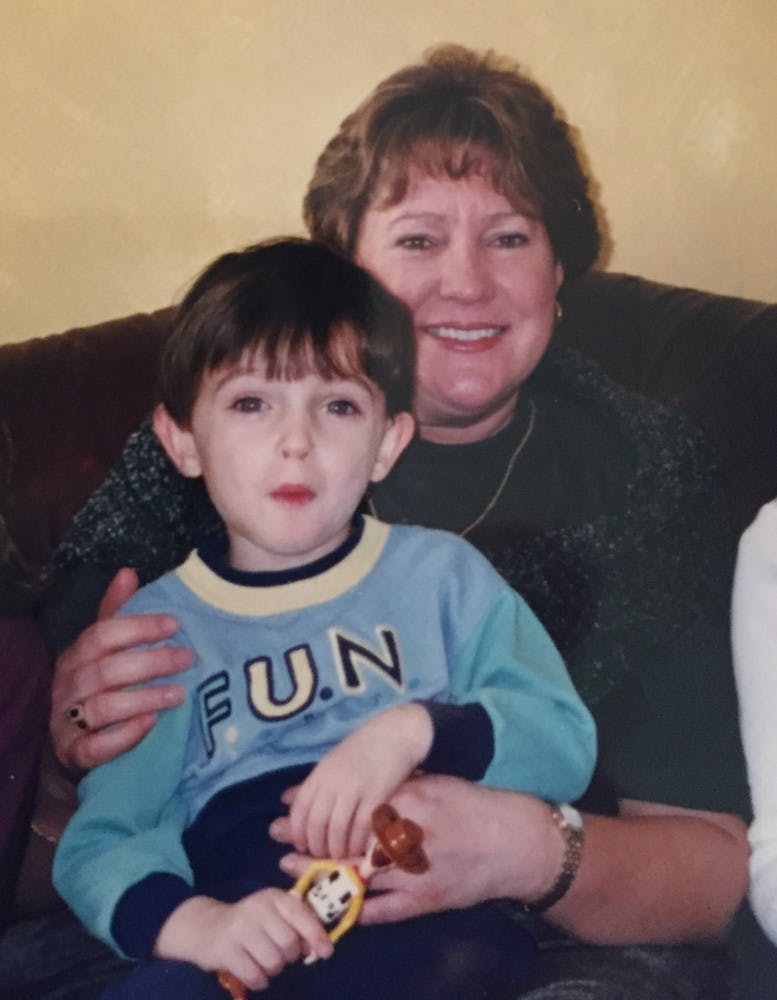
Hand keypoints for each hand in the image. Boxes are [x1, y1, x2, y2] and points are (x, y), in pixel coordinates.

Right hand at [50, 567, 192, 772]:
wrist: (80, 743)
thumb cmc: (100, 686)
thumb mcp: (107, 648)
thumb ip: (116, 612)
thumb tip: (128, 572)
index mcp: (76, 655)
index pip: (102, 634)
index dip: (140, 627)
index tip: (175, 624)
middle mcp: (66, 686)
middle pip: (106, 670)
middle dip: (151, 662)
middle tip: (187, 658)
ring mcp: (67, 721)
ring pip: (104, 707)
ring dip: (145, 698)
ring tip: (179, 693)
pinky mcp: (74, 754)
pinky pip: (96, 747)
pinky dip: (124, 736)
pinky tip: (151, 725)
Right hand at [155, 891, 332, 990]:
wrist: (206, 927)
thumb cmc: (250, 924)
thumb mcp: (274, 915)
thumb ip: (298, 926)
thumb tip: (318, 948)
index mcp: (273, 897)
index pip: (301, 914)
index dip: (316, 935)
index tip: (326, 952)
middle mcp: (257, 908)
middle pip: (289, 944)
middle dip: (288, 956)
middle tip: (278, 953)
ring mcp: (239, 928)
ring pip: (273, 962)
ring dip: (273, 969)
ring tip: (262, 960)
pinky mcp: (225, 950)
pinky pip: (255, 976)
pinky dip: (258, 980)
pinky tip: (251, 970)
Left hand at [275, 773, 555, 924]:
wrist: (514, 844)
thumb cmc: (472, 807)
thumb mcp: (434, 783)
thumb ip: (398, 784)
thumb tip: (358, 777)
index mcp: (411, 802)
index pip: (354, 807)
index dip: (321, 808)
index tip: (293, 806)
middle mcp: (410, 837)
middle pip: (348, 843)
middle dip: (311, 842)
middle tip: (281, 839)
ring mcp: (417, 874)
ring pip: (359, 879)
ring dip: (323, 876)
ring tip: (294, 870)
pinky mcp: (425, 902)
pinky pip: (382, 910)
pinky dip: (355, 908)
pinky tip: (331, 904)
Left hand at [288, 703, 432, 859]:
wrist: (394, 734)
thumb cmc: (361, 749)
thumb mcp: (331, 762)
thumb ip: (312, 784)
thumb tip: (284, 800)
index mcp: (320, 774)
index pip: (300, 808)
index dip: (298, 831)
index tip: (301, 845)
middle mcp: (333, 782)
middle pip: (316, 822)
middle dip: (316, 845)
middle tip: (321, 856)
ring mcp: (354, 789)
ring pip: (337, 829)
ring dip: (336, 848)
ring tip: (338, 855)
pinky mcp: (376, 796)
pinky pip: (361, 827)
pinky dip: (356, 842)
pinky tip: (357, 849)